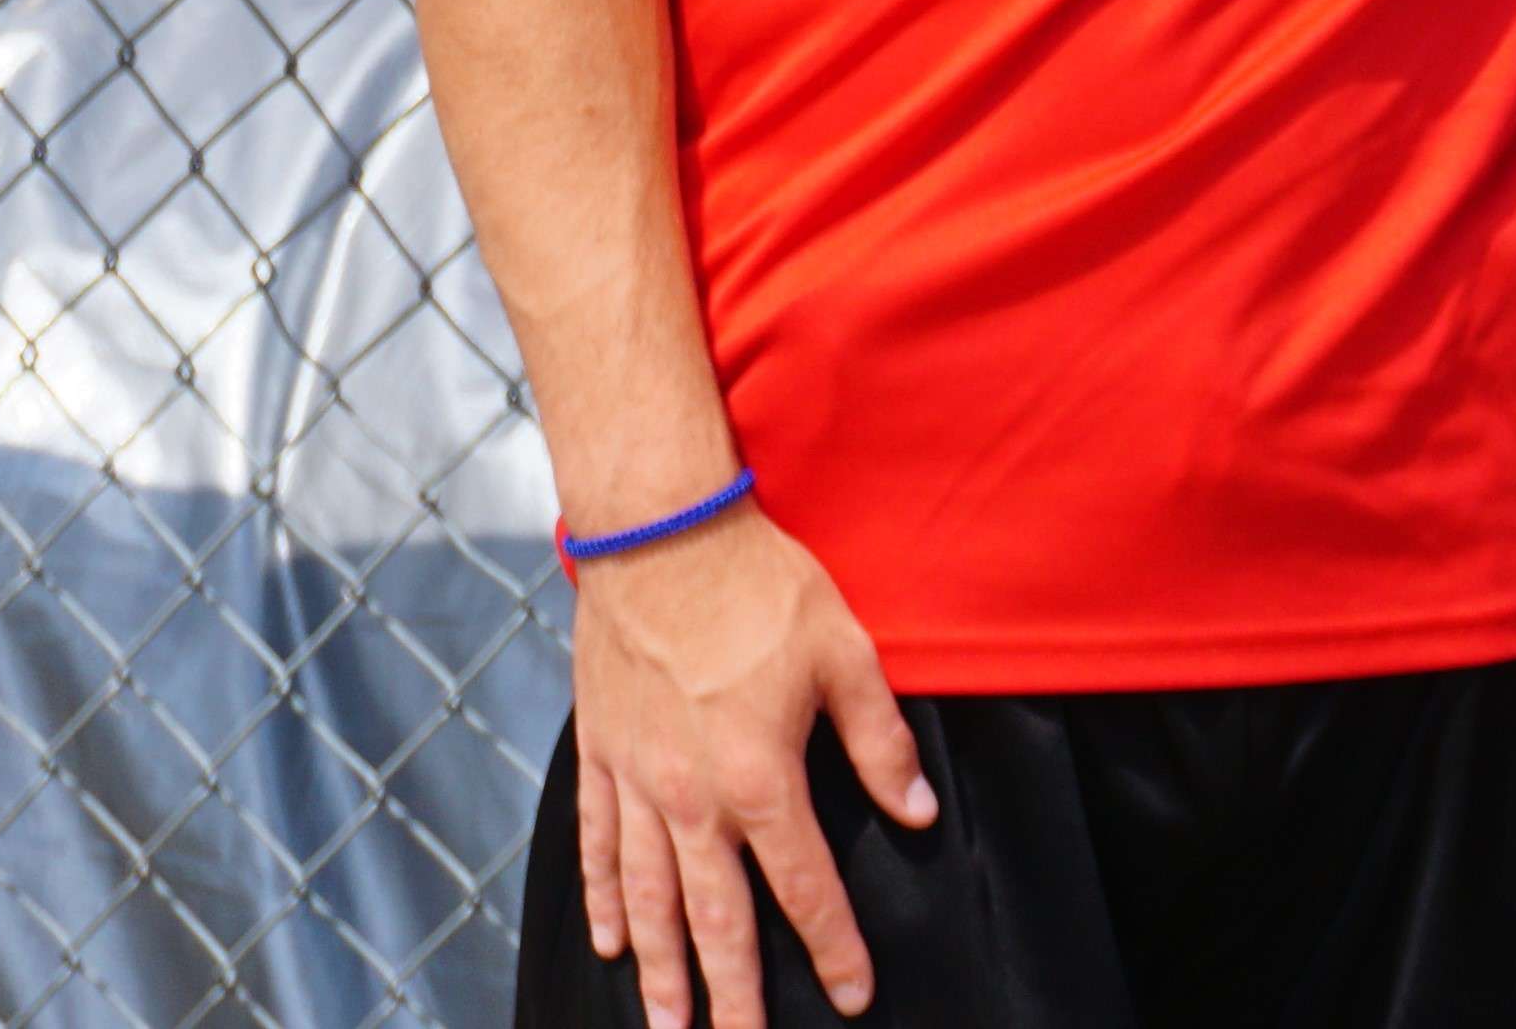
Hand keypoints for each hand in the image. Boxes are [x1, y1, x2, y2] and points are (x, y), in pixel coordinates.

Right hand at [567, 505, 934, 1028]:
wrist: (663, 537)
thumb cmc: (762, 587)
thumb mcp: (846, 653)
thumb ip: (880, 741)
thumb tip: (916, 811)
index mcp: (762, 778)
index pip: (805, 885)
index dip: (833, 946)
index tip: (852, 996)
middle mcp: (693, 799)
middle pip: (717, 919)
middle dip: (734, 993)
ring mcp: (639, 783)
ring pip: (648, 899)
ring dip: (662, 967)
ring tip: (669, 1024)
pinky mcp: (602, 757)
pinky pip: (599, 846)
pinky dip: (603, 898)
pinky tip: (610, 941)